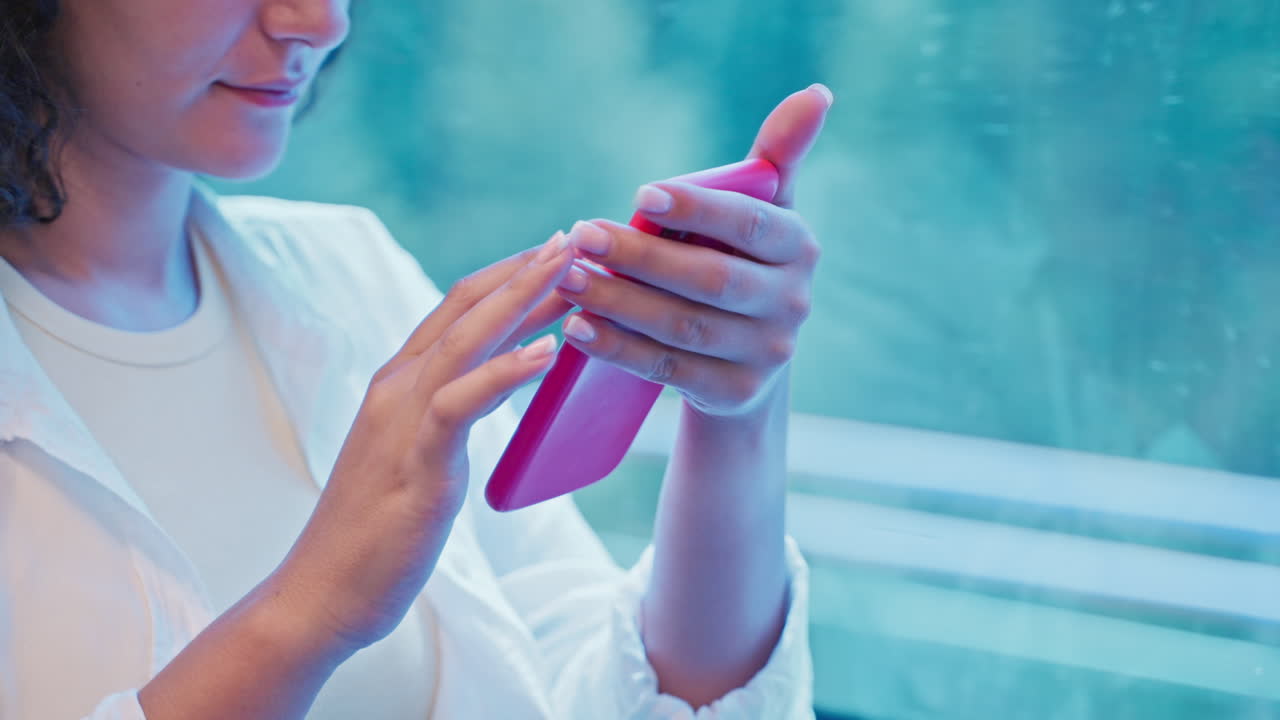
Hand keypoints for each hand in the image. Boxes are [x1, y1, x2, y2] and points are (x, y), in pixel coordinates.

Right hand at [273, 231, 576, 652]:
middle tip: (576, 237)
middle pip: (466, 307)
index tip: (556, 251)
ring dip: (522, 298)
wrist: (323, 592)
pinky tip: (548, 352)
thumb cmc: (377, 530)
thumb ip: (450, 410)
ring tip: (571, 270)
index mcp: (399, 383)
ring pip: (466, 340)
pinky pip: (462, 402)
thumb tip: (499, 379)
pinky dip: (505, 371)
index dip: (507, 275)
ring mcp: (402, 419)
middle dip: (523, 269)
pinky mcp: (416, 461)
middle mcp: (397, 387)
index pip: (457, 309)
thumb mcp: (421, 453)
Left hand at [555, 84, 833, 416]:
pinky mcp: (734, 393)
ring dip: (619, 302)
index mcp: (799, 248)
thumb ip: (779, 155)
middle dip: (642, 258)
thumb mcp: (762, 211)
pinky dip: (620, 349)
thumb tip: (817, 93)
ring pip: (684, 327)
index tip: (641, 194)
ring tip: (567, 278)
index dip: (699, 209)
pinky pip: (668, 370)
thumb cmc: (740, 261)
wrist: (745, 356)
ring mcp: (767, 354)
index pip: (751, 224)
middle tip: (582, 234)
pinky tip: (578, 327)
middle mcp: (793, 302)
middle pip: (711, 280)